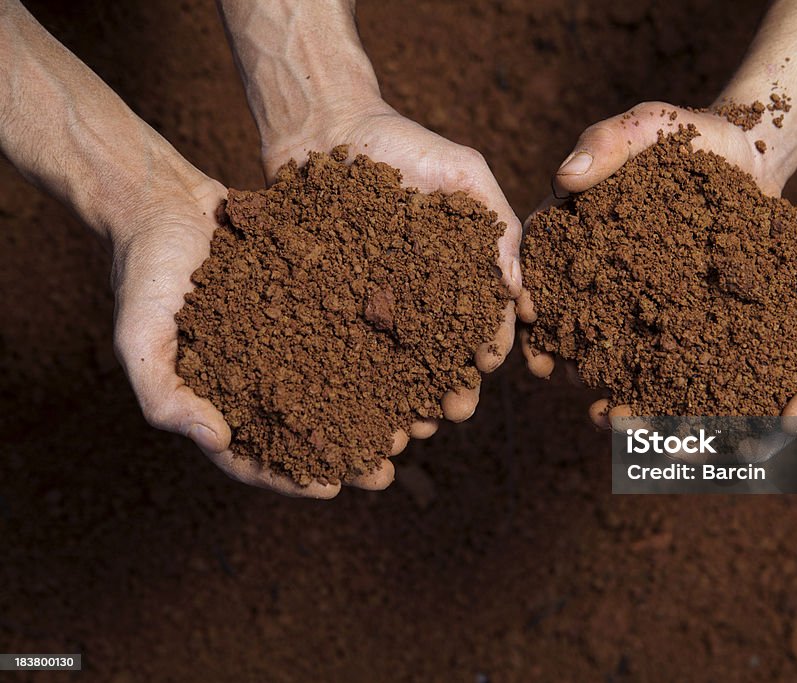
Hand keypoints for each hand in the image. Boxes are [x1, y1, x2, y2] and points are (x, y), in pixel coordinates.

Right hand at [110, 170, 393, 496]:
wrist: (165, 198)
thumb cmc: (143, 269)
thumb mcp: (138, 337)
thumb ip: (164, 394)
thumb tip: (216, 441)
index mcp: (214, 397)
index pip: (253, 455)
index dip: (290, 478)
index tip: (332, 489)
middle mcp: (254, 375)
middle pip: (305, 430)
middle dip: (346, 454)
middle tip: (387, 471)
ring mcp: (282, 340)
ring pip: (334, 386)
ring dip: (371, 411)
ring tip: (409, 428)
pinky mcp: (305, 304)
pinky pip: (344, 334)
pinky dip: (374, 353)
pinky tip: (410, 364)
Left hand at [262, 100, 521, 449]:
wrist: (325, 127)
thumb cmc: (404, 143)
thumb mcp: (465, 172)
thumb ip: (498, 224)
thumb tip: (519, 290)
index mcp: (460, 273)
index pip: (483, 321)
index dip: (489, 348)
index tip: (485, 368)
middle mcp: (422, 297)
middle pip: (443, 357)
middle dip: (452, 391)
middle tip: (450, 415)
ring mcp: (377, 304)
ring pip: (397, 367)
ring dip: (407, 402)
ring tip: (408, 428)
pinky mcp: (333, 303)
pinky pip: (347, 349)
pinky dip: (354, 382)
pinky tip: (354, 408)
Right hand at [519, 102, 779, 424]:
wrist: (756, 159)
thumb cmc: (694, 134)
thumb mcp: (651, 125)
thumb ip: (609, 140)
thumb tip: (562, 178)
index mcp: (578, 223)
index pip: (540, 257)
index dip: (528, 285)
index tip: (527, 311)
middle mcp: (598, 264)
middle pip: (563, 308)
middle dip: (550, 343)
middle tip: (546, 370)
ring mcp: (636, 292)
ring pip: (604, 336)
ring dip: (590, 369)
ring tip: (587, 396)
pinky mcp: (677, 310)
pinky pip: (656, 344)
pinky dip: (646, 373)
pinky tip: (647, 399)